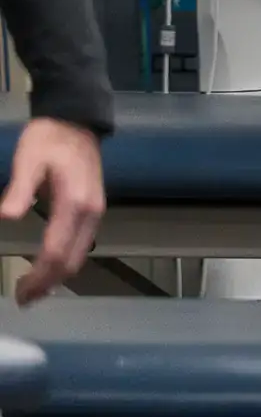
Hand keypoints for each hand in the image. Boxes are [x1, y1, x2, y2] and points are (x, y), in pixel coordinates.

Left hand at [0, 117, 103, 303]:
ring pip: (81, 256)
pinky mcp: (93, 209)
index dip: (39, 276)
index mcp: (74, 203)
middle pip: (73, 260)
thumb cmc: (48, 139)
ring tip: (33, 286)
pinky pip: (83, 245)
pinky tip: (49, 264)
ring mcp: (95, 211)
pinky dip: (66, 262)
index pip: (57, 251)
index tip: (20, 292)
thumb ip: (19, 189)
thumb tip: (6, 217)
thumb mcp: (28, 160)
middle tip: (24, 298)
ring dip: (58, 275)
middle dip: (48, 283)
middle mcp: (91, 212)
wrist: (76, 119)